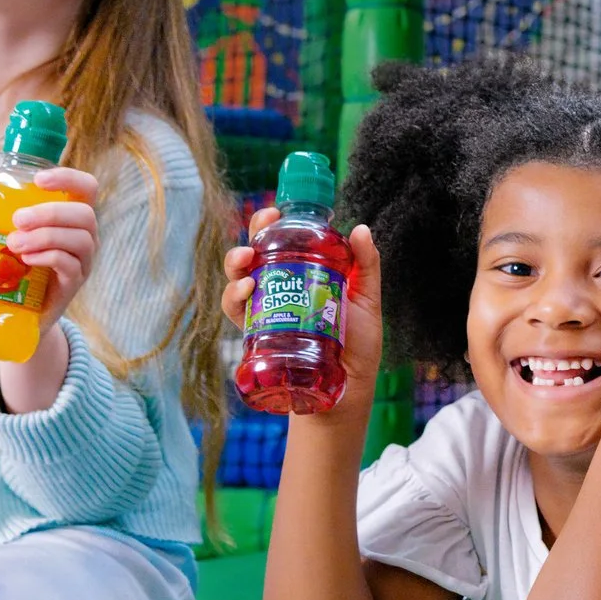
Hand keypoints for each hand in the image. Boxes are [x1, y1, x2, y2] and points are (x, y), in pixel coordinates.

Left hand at [0, 167, 99, 329]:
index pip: (86, 188)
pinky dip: (48, 257)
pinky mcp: (73, 284)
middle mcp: (83, 236)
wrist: (14, 310)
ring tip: (14, 245)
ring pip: (81, 239)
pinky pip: (70, 265)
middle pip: (84, 214)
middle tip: (17, 220)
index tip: (38, 180)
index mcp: (68, 217)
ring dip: (46, 236)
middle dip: (50, 213)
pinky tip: (26, 260)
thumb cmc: (10, 263)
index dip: (68, 178)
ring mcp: (82, 261)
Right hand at [223, 211, 384, 419]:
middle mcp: (281, 288)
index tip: (276, 213)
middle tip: (259, 233)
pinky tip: (245, 290)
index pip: (284, 241)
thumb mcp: (367, 299)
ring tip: (246, 261)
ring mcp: (267, 310)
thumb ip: (366, 265)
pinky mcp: (258, 333)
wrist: (347, 386)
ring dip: (235, 265)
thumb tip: (360, 228)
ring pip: (238, 279)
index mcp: (305, 273)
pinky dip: (233, 297)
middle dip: (250, 238)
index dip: (274, 224)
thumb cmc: (358, 344)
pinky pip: (236, 311)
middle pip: (256, 255)